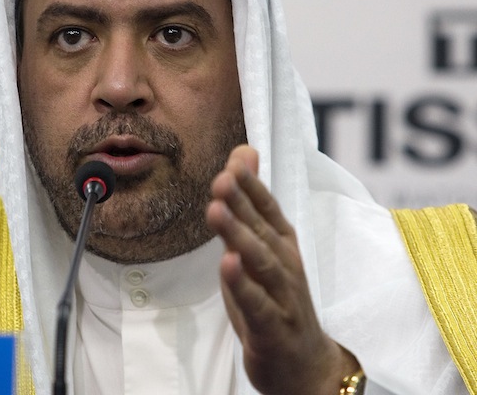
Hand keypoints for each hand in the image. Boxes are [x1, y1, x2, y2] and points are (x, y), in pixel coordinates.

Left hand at [206, 145, 358, 394]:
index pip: (268, 209)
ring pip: (261, 262)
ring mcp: (282, 296)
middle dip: (242, 203)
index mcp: (282, 244)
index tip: (235, 160)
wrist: (304, 367)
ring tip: (216, 211)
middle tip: (221, 178)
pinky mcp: (273, 327)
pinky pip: (257, 304)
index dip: (252, 185)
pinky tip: (227, 265)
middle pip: (262, 229)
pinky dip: (243, 285)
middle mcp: (286, 265)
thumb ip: (245, 205)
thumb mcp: (258, 248)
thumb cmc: (275, 299)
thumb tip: (242, 154)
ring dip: (239, 235)